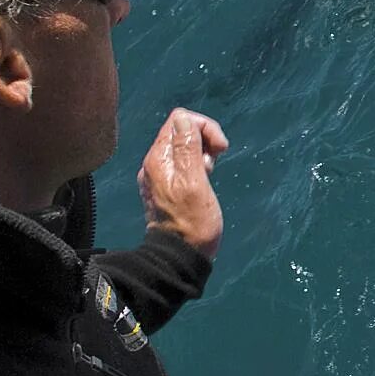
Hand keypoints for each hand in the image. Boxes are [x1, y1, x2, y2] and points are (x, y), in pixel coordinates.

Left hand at [138, 108, 228, 257]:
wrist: (180, 257)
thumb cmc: (192, 223)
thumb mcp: (195, 183)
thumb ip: (188, 149)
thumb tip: (184, 118)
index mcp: (159, 159)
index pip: (180, 120)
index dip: (205, 127)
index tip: (220, 149)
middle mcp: (154, 163)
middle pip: (181, 130)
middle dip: (205, 140)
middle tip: (215, 163)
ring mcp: (159, 175)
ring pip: (183, 146)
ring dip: (202, 153)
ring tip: (209, 174)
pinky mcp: (166, 186)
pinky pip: (182, 163)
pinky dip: (197, 165)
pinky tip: (203, 181)